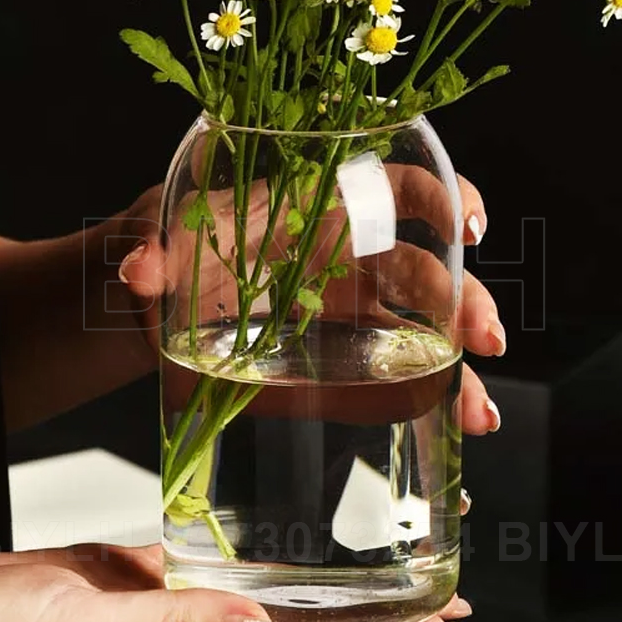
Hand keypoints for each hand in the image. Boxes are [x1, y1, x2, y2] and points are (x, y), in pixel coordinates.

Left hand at [118, 172, 503, 434]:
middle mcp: (346, 260)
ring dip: (460, 370)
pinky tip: (453, 432)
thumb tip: (138, 270)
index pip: (397, 189)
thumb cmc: (164, 250)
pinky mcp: (337, 365)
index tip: (469, 230)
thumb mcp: (154, 239)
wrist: (147, 306)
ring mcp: (347, 316)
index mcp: (317, 211)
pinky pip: (392, 380)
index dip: (442, 201)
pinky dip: (427, 405)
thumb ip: (149, 248)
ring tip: (479, 414)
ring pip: (421, 334)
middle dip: (466, 302)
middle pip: (426, 272)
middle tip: (484, 340)